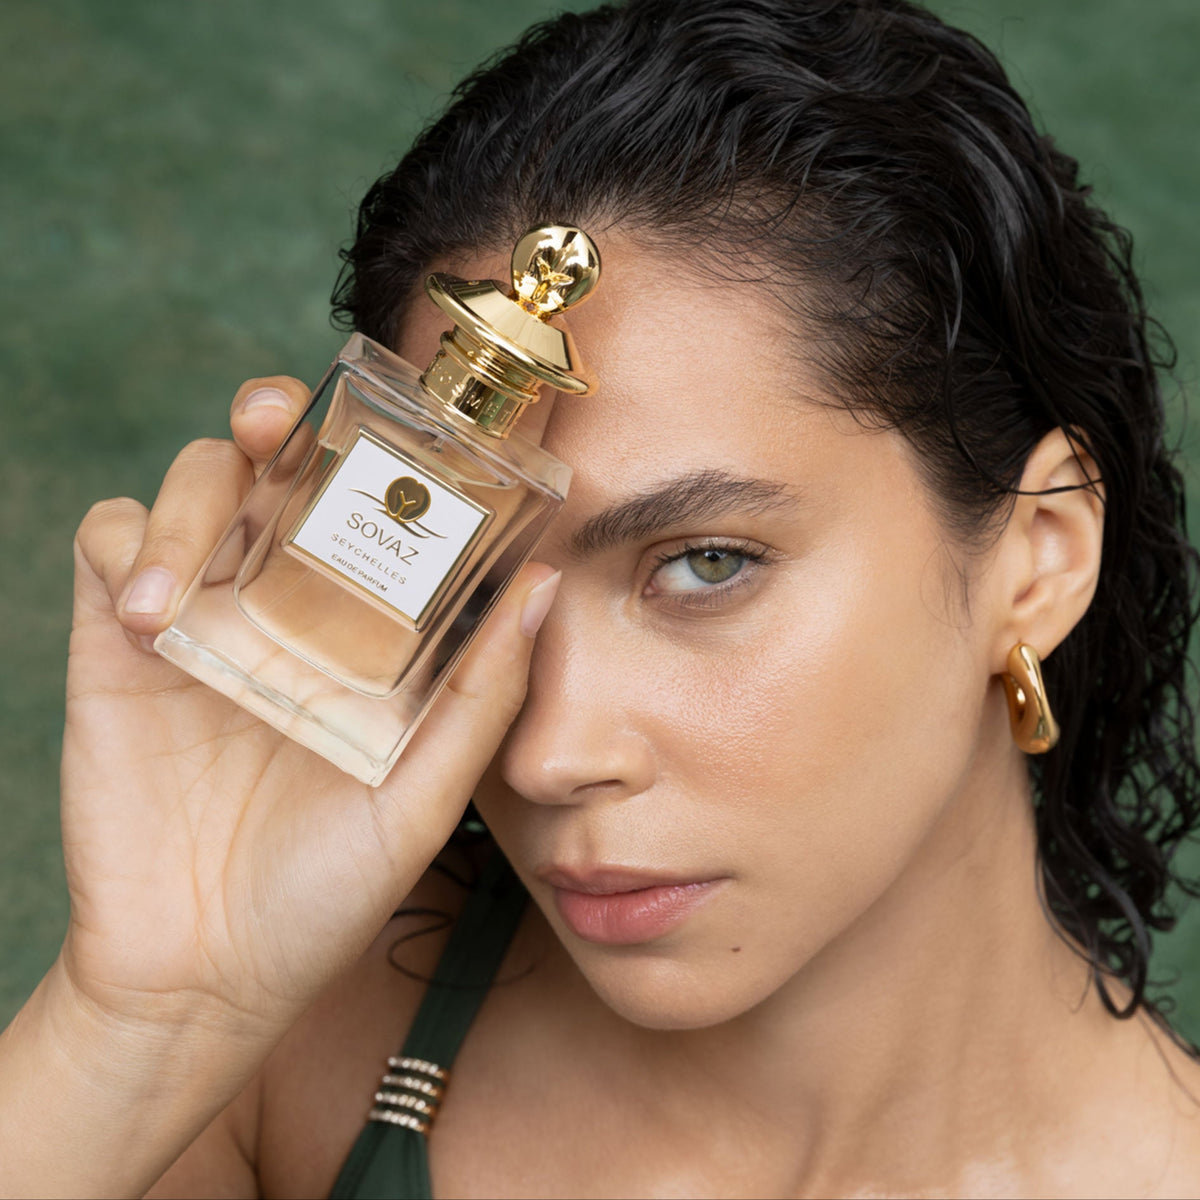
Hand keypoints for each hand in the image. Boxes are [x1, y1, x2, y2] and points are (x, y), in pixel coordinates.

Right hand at [58, 377, 559, 1038]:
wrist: (203, 974)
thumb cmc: (324, 892)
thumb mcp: (422, 798)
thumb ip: (480, 697)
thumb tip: (539, 588)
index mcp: (364, 633)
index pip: (377, 508)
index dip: (390, 454)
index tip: (413, 426)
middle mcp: (287, 607)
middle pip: (281, 464)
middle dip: (277, 418)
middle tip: (279, 422)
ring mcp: (206, 618)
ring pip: (197, 487)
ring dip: (195, 496)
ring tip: (188, 586)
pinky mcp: (119, 645)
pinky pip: (110, 545)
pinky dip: (128, 547)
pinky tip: (152, 614)